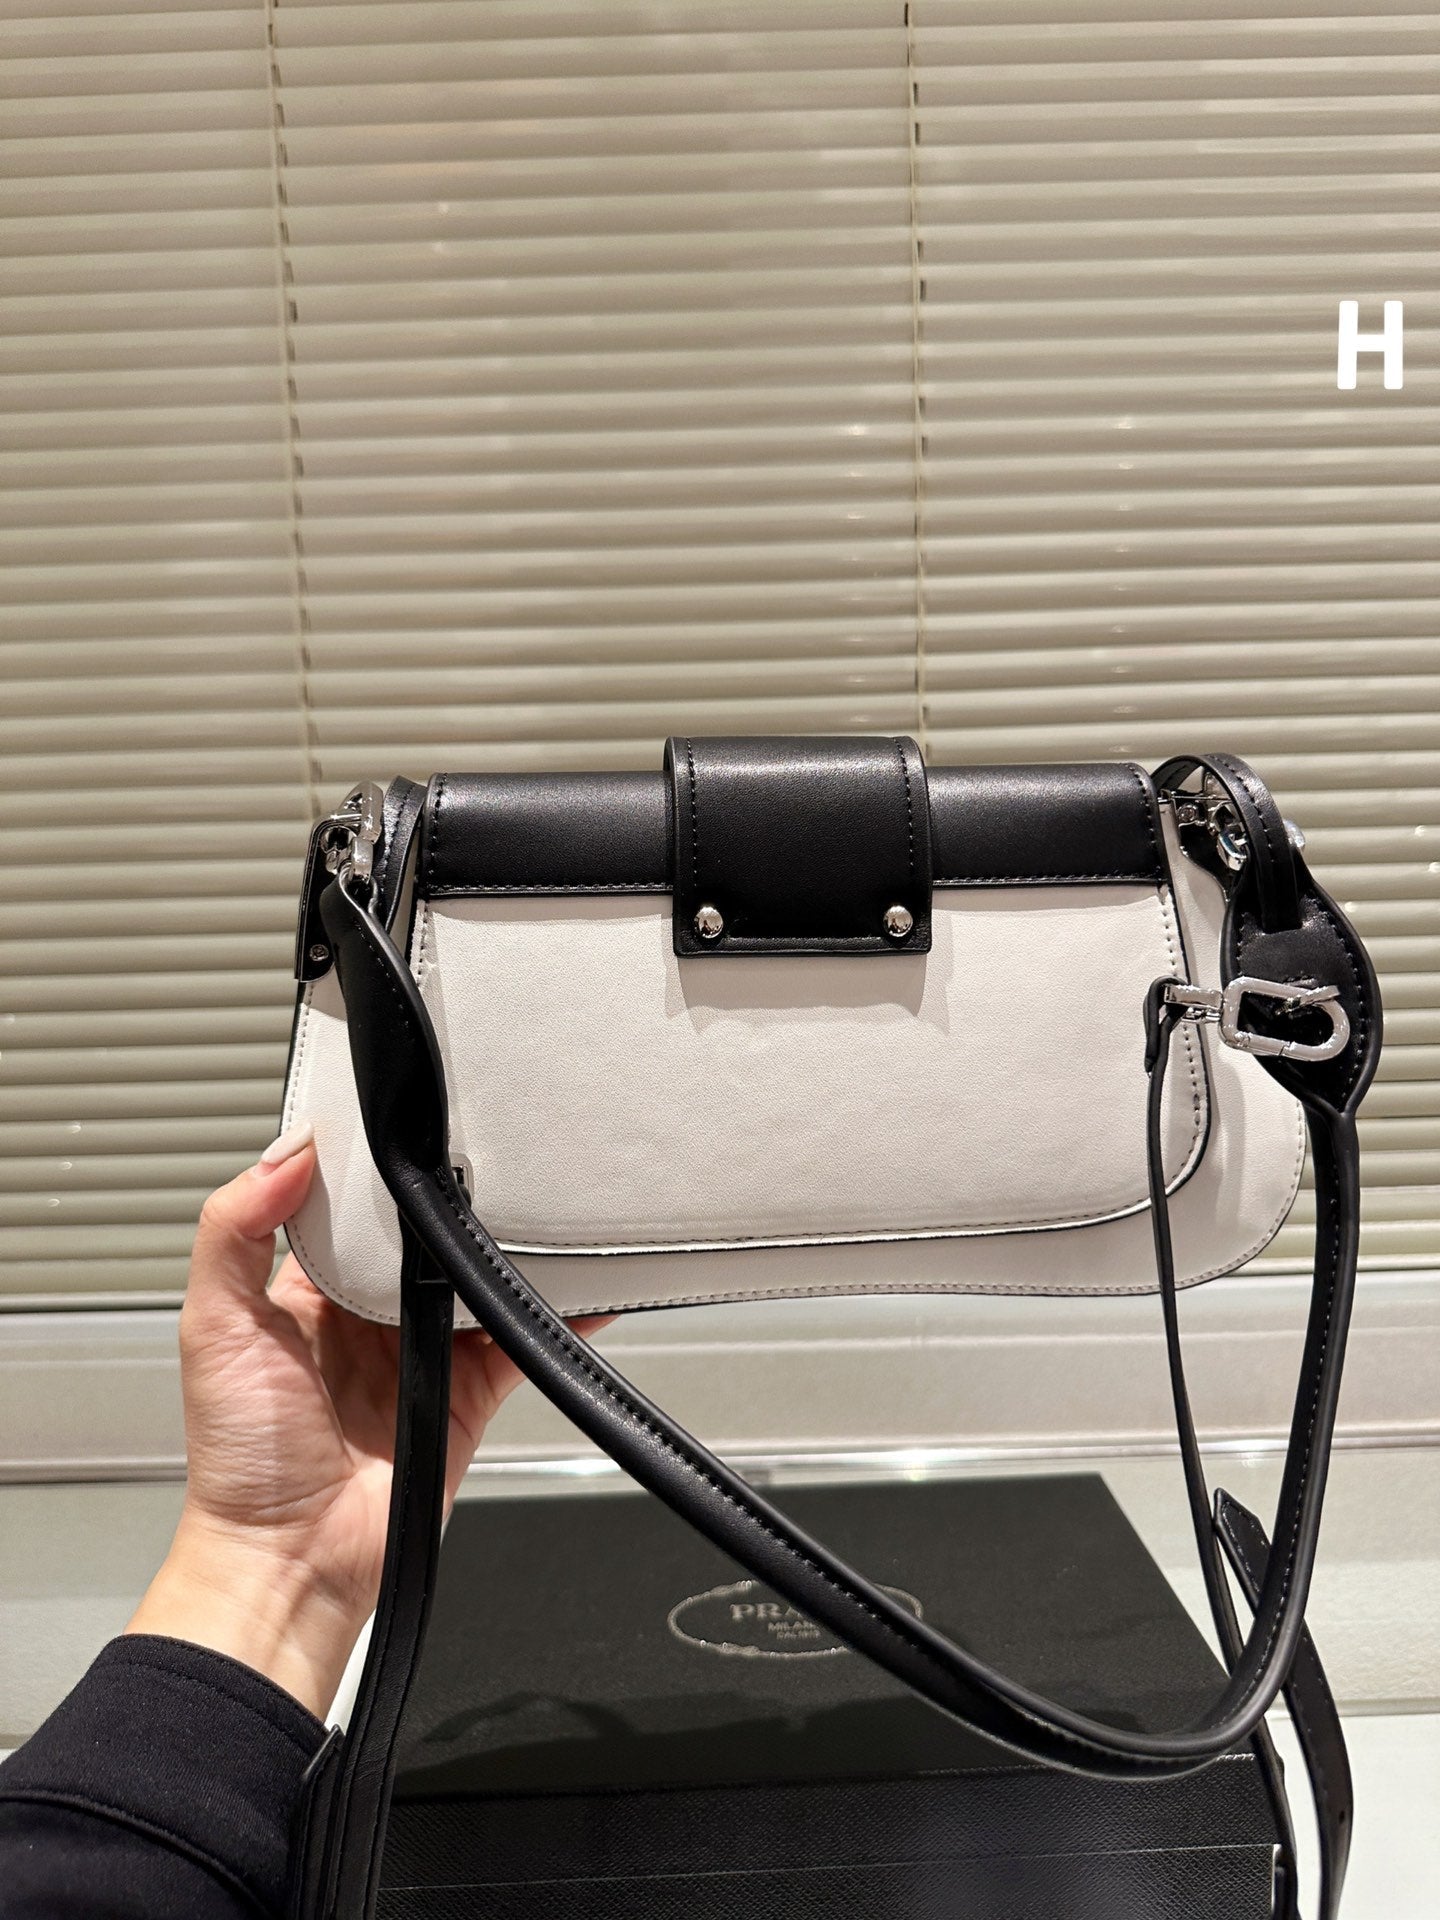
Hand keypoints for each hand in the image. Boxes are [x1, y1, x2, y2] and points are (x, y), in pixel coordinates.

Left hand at [127, 1122, 607, 1715]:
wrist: (291, 1559)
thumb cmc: (240, 1460)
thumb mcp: (212, 1326)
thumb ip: (234, 1232)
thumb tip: (286, 1153)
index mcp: (303, 1291)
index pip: (347, 1208)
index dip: (372, 1170)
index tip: (401, 1128)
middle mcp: (365, 1317)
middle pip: (422, 1239)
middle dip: (451, 1205)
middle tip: (480, 1161)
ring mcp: (422, 1354)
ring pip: (476, 1281)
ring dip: (505, 1252)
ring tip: (532, 1209)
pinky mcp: (468, 1394)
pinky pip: (521, 1343)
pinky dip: (557, 1316)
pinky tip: (581, 1284)